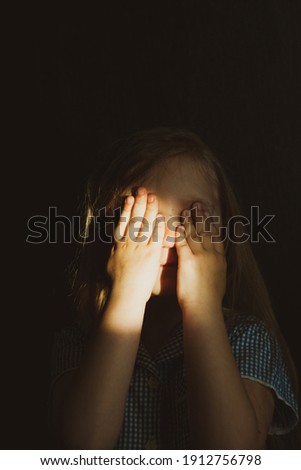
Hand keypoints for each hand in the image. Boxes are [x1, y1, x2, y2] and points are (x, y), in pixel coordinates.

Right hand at [107, 187, 164, 303]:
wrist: (125, 295)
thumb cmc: (118, 284)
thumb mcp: (110, 264)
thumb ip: (113, 252)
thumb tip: (112, 247)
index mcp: (118, 245)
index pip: (122, 223)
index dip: (125, 209)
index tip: (128, 198)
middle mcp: (128, 243)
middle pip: (133, 218)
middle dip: (138, 202)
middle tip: (142, 189)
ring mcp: (139, 248)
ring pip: (144, 224)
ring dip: (149, 209)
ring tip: (152, 196)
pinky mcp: (150, 254)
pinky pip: (155, 236)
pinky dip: (158, 225)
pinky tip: (162, 216)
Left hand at [175, 202, 226, 309]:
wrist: (205, 307)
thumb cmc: (210, 299)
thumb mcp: (219, 280)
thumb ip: (218, 269)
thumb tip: (219, 266)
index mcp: (221, 259)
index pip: (217, 236)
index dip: (212, 223)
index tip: (209, 213)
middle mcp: (213, 255)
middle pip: (207, 230)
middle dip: (202, 216)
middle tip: (198, 205)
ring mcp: (201, 256)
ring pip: (196, 233)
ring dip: (191, 220)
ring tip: (188, 210)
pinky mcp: (189, 260)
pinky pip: (184, 242)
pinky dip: (181, 232)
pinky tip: (178, 224)